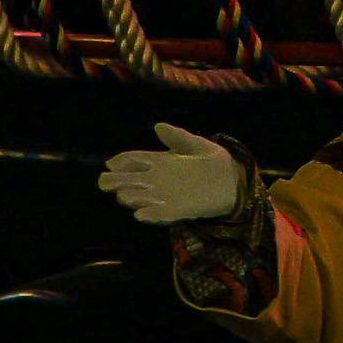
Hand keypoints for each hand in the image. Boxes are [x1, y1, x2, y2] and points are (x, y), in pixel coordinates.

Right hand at [101, 122, 244, 224]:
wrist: (235, 181)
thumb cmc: (213, 162)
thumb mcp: (195, 144)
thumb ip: (177, 137)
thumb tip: (157, 126)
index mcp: (159, 162)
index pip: (132, 160)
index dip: (120, 162)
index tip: (111, 164)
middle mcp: (157, 181)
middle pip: (128, 181)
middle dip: (114, 182)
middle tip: (106, 183)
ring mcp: (165, 197)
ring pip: (139, 199)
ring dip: (132, 198)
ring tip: (129, 195)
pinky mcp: (177, 211)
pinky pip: (159, 215)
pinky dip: (149, 215)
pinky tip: (141, 214)